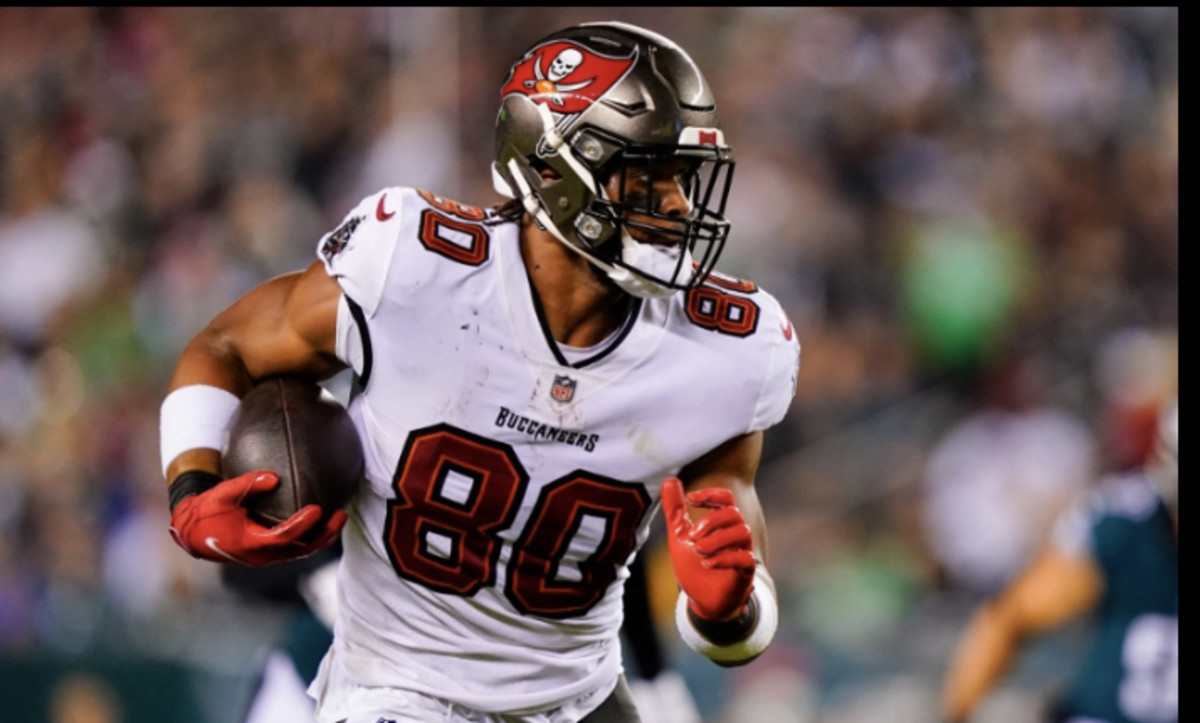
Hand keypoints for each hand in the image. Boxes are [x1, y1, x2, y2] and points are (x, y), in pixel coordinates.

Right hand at [168, 470, 346, 566]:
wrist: (192, 533)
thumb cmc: (206, 512)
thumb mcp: (222, 494)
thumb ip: (247, 484)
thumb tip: (274, 477)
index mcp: (252, 544)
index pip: (285, 537)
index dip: (303, 524)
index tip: (318, 508)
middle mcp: (262, 556)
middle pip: (302, 549)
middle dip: (325, 534)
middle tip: (341, 514)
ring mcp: (266, 557)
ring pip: (301, 552)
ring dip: (322, 537)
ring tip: (339, 518)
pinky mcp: (267, 554)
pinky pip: (295, 548)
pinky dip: (311, 537)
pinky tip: (321, 521)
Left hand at [661, 477, 754, 621]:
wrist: (702, 601)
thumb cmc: (693, 566)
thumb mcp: (679, 535)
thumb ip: (675, 510)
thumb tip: (669, 480)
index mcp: (721, 524)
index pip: (726, 498)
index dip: (710, 494)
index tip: (690, 499)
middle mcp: (735, 535)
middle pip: (734, 513)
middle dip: (711, 521)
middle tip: (692, 535)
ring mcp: (743, 553)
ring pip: (742, 532)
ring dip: (717, 539)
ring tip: (698, 551)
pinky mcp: (745, 572)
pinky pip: (745, 558)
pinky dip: (724, 558)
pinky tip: (706, 563)